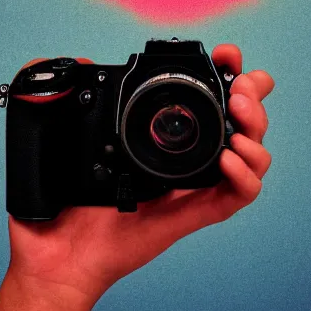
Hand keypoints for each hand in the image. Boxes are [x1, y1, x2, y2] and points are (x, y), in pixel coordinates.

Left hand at [7, 44, 273, 301]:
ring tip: (238, 115)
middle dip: (253, 96)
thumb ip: (59, 97)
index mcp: (155, 138)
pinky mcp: (191, 216)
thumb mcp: (54, 138)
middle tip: (240, 86)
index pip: (204, 99)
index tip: (225, 54)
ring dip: (255, 131)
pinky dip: (244, 175)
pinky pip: (236, 197)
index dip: (224, 74)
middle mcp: (180, 160)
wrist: (56, 255)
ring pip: (250, 156)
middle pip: (240, 122)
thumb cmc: (57, 202)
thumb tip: (77, 61)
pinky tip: (228, 159)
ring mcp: (189, 188)